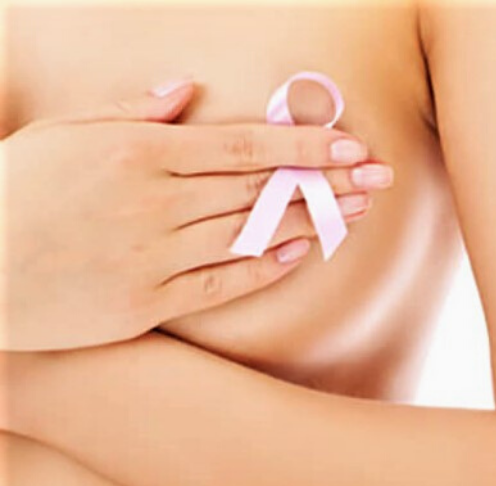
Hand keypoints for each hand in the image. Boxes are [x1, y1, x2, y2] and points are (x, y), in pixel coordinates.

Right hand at [0, 78, 394, 350]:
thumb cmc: (11, 192)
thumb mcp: (63, 134)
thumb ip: (130, 111)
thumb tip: (186, 90)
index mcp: (138, 153)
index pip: (242, 146)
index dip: (303, 145)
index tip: (350, 143)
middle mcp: (154, 203)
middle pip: (260, 189)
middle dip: (327, 180)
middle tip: (378, 176)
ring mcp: (152, 255)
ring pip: (252, 233)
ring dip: (311, 220)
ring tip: (356, 210)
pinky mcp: (145, 302)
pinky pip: (221, 283)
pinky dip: (265, 267)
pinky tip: (301, 252)